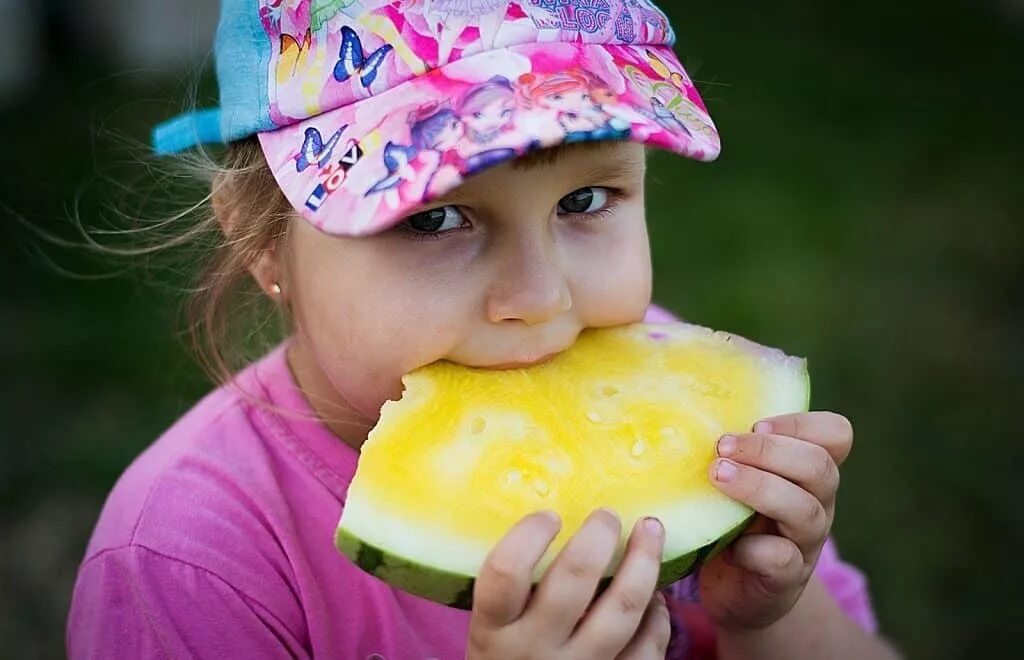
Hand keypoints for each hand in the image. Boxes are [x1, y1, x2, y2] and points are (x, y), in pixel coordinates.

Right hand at [467, 509, 670, 658]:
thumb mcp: (491, 632)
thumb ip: (512, 592)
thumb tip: (552, 519)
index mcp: (493, 630)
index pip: (506, 572)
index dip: (530, 535)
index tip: (550, 515)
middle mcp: (534, 650)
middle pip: (573, 582)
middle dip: (598, 537)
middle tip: (608, 515)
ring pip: (621, 610)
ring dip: (642, 564)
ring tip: (650, 530)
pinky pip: (646, 648)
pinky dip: (657, 616)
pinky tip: (654, 595)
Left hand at [699, 411, 852, 630]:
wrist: (738, 588)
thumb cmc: (734, 520)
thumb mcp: (740, 478)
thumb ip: (733, 449)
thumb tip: (682, 405)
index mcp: (808, 472)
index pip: (835, 435)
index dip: (801, 423)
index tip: (756, 422)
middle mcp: (816, 503)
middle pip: (820, 467)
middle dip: (769, 451)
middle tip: (723, 447)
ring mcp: (805, 543)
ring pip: (806, 510)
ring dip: (759, 487)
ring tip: (717, 475)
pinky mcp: (786, 578)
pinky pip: (782, 558)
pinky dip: (752, 548)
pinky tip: (726, 545)